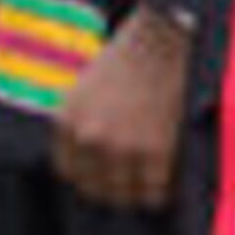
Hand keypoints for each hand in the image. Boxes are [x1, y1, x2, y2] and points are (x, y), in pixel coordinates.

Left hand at [52, 11, 191, 210]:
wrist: (165, 40)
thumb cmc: (129, 58)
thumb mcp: (85, 90)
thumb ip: (81, 125)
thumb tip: (91, 160)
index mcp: (67, 122)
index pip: (69, 172)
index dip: (90, 177)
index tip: (106, 178)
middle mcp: (89, 138)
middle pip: (95, 187)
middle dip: (114, 188)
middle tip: (132, 184)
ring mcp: (121, 146)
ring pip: (125, 193)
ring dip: (138, 192)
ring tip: (152, 184)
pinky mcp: (155, 150)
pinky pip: (155, 188)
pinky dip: (161, 191)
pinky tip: (167, 183)